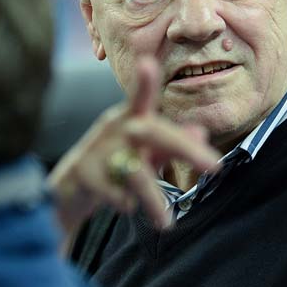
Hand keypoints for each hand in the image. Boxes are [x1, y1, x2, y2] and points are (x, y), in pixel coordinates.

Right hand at [49, 56, 220, 234]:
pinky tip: (126, 207)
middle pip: (151, 132)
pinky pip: (114, 193)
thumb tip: (201, 132)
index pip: (141, 97)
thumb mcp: (147, 151)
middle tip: (215, 166)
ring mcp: (97, 150)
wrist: (71, 186)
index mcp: (131, 118)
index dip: (144, 82)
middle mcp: (115, 128)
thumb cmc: (117, 160)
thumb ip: (173, 143)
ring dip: (153, 198)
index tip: (146, 63)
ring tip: (167, 223)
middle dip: (185, 148)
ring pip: (133, 171)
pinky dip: (125, 203)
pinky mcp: (84, 174)